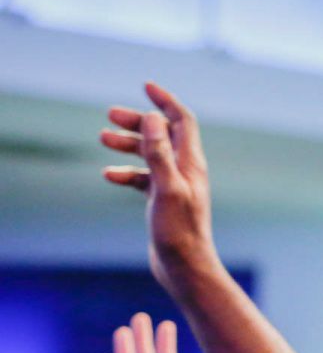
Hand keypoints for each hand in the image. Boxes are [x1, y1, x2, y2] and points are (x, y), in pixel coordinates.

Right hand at [101, 83, 218, 288]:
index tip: (145, 85)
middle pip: (163, 134)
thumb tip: (154, 118)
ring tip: (102, 139)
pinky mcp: (163, 202)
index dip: (165, 101)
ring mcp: (174, 186)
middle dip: (138, 121)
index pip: (182, 121)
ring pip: (150, 155)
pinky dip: (126, 173)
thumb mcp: (166, 188)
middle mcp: (186, 171)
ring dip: (128, 145)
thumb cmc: (179, 230)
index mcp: (191, 164)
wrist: (184, 267)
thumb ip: (160, 153)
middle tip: (109, 115)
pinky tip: (109, 176)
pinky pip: (143, 179)